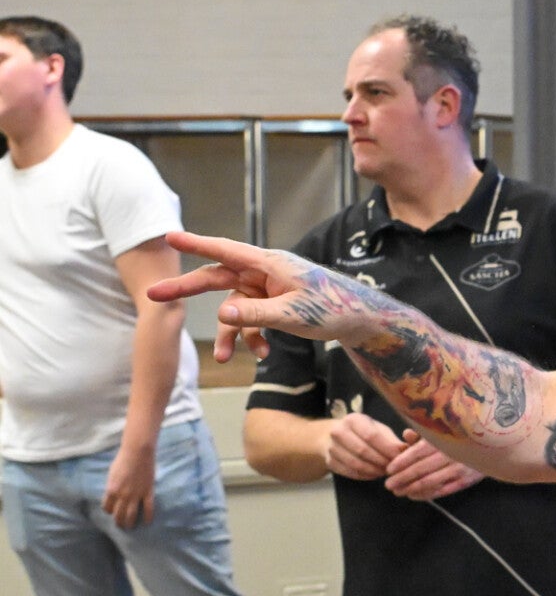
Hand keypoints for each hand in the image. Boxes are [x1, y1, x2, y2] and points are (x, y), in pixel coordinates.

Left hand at [103, 442, 156, 528]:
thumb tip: (113, 493)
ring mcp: (136, 495)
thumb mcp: (112, 474)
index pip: (107, 507)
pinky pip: (148, 508)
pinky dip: (148, 517)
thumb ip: (112, 485)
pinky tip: (147, 522)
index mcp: (111, 490)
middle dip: (119, 522)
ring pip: (132, 515)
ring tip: (130, 527)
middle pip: (118, 515)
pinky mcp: (148, 492)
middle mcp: (122, 496)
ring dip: (130, 523)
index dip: (109, 511)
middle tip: (121, 525)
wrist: (138, 452)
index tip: (112, 511)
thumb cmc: (123, 460)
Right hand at [147, 232, 372, 362]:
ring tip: (227, 360)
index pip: (226, 251)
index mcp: (270, 264)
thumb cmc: (333, 309)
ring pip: (234, 308)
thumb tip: (222, 313)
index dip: (196, 244)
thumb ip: (256, 314)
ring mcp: (268, 289)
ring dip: (231, 334)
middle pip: (218, 278)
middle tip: (153, 295)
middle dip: (188, 289)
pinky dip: (253, 336)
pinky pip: (251, 319)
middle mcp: (265, 273)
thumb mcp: (294, 314)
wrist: (361, 321)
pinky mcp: (274, 304)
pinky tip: (264, 353)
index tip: (168, 236)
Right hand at [327, 413, 407, 480]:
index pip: (371, 435)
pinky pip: (350, 472)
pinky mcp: (330, 462)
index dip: (387, 448)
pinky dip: (365, 476)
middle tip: (394, 468)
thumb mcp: (377, 429)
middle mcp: (339, 432)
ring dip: (374, 471)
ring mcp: (332, 448)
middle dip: (381, 461)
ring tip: (386, 472)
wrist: (332, 436)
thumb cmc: (362, 431)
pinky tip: (374, 475)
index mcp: (353, 420)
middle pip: (363, 451)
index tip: (400, 457)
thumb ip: (391, 439)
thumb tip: (406, 449)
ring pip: (356, 464)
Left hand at [383, 430, 484, 500]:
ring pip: (430, 482)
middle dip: (401, 478)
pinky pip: (442, 491)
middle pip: (421, 469)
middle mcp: (452, 454)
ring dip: (410, 488)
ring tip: (398, 491)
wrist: (496, 447)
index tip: (389, 469)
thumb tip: (406, 435)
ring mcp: (460, 469)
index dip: (402, 461)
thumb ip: (424, 434)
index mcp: (446, 438)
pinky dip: (425, 495)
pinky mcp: (465, 481)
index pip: (418, 452)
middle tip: (388, 484)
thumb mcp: (445, 431)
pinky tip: (413, 495)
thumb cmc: (464, 437)